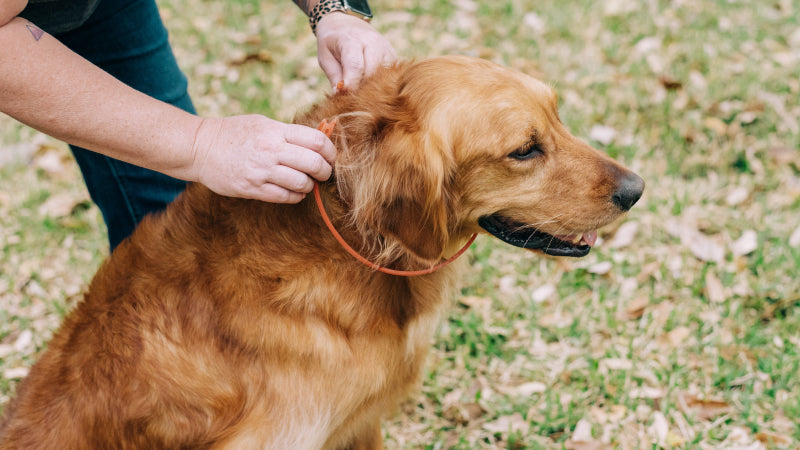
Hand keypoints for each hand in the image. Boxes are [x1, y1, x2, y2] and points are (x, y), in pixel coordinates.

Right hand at [189, 115, 335, 202]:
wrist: (200, 147)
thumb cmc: (234, 133)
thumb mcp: (262, 124)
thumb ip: (288, 133)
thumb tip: (318, 142)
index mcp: (275, 131)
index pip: (317, 141)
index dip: (331, 151)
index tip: (331, 157)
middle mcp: (270, 150)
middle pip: (314, 163)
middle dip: (325, 171)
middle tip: (324, 173)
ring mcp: (261, 171)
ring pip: (302, 183)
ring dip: (310, 186)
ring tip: (306, 183)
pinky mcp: (252, 188)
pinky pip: (285, 197)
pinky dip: (296, 196)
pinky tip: (294, 191)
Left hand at [314, 12, 395, 90]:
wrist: (346, 23)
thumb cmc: (333, 43)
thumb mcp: (325, 57)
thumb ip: (334, 76)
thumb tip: (340, 95)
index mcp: (351, 39)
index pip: (355, 66)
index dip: (351, 85)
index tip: (345, 97)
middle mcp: (372, 41)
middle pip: (372, 73)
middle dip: (362, 89)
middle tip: (351, 97)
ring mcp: (385, 47)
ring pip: (383, 76)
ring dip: (372, 87)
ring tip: (359, 90)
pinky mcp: (392, 54)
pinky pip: (390, 75)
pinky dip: (380, 83)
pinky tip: (369, 84)